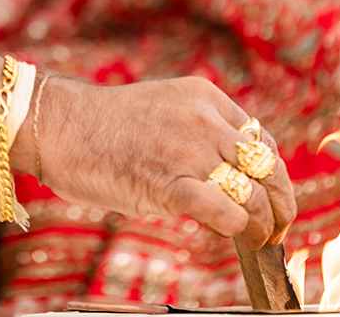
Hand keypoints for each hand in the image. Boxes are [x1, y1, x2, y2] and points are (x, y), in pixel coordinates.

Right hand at [18, 76, 294, 249]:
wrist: (57, 125)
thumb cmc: (104, 127)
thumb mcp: (166, 111)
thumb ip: (201, 137)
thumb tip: (228, 180)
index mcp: (208, 98)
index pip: (263, 141)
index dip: (274, 176)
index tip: (273, 197)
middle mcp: (207, 121)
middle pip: (268, 167)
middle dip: (282, 202)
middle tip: (280, 225)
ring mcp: (190, 150)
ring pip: (254, 192)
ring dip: (265, 223)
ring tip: (263, 239)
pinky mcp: (170, 182)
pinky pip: (224, 210)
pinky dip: (238, 227)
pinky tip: (237, 235)